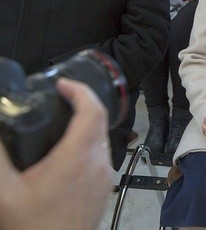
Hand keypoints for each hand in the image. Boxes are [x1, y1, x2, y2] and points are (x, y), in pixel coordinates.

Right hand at [0, 78, 112, 229]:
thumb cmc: (32, 229)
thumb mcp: (4, 192)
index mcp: (78, 158)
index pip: (93, 110)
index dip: (80, 90)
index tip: (63, 83)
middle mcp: (98, 165)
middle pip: (99, 121)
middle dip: (82, 104)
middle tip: (59, 98)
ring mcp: (103, 178)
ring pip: (101, 139)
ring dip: (85, 125)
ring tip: (60, 122)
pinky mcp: (102, 190)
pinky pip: (100, 157)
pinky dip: (87, 145)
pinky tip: (65, 154)